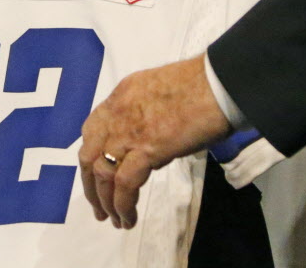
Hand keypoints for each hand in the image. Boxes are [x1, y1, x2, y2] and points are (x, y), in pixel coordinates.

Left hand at [77, 56, 231, 229]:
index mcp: (118, 97)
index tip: (95, 177)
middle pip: (88, 155)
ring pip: (102, 173)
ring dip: (105, 202)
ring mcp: (128, 130)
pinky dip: (123, 205)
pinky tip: (128, 218)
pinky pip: (124, 183)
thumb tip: (148, 147)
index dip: (90, 157)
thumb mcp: (156, 94)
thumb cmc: (198, 87)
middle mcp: (115, 113)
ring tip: (114, 221)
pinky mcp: (146, 148)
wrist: (216, 84)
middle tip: (98, 207)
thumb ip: (143, 116)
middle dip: (90, 185)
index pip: (91, 130)